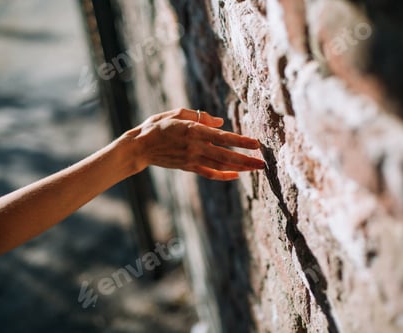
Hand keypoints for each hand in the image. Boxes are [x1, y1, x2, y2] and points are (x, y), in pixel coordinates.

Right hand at [121, 108, 264, 180]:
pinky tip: (235, 176)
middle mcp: (196, 146)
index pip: (224, 137)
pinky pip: (209, 173)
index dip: (241, 141)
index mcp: (194, 130)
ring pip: (220, 166)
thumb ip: (199, 117)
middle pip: (226, 155)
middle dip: (246, 159)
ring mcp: (192, 159)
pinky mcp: (188, 167)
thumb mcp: (177, 114)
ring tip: (255, 169)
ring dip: (239, 168)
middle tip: (263, 163)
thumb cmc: (158, 126)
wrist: (140, 147)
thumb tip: (220, 123)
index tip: (257, 144)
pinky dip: (223, 176)